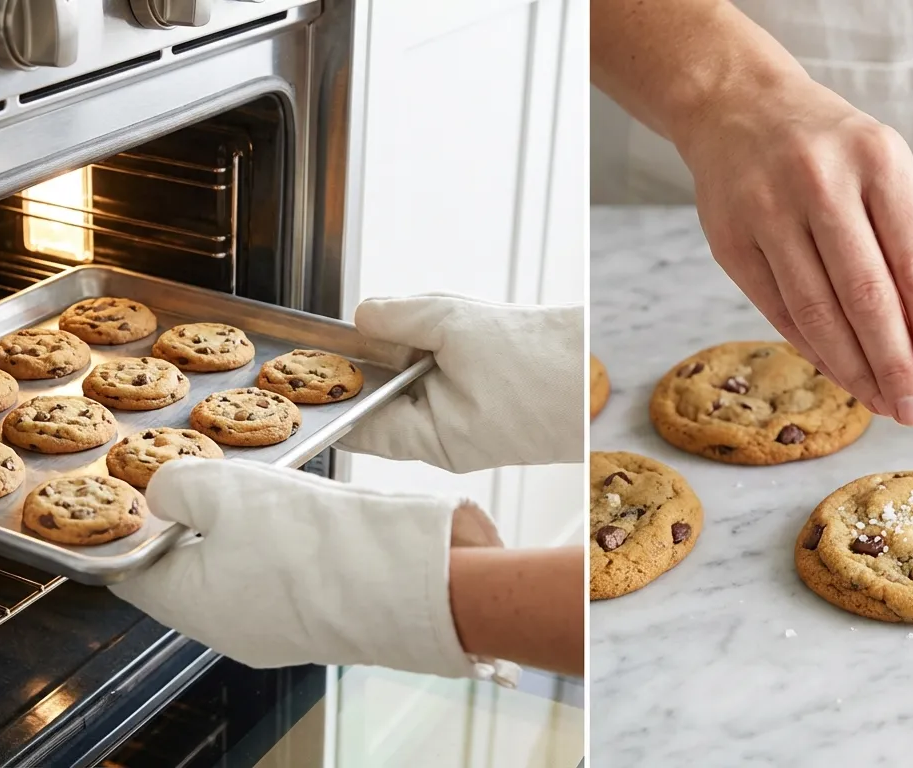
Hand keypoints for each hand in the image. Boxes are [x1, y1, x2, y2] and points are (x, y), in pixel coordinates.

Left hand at [108, 458, 512, 680]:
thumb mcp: (226, 489)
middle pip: (190, 568)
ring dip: (245, 525)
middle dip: (194, 517)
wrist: (412, 578)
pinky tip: (304, 506)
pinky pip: (287, 572)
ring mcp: (281, 627)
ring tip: (262, 481)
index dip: (134, 522)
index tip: (141, 482)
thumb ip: (178, 485)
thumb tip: (162, 491)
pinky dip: (285, 538)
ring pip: (242, 566)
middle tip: (207, 468)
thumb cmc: (313, 542)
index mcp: (191, 607)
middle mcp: (232, 629)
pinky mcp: (325, 614)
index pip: (133, 570)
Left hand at [336, 294, 583, 471]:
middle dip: (391, 354)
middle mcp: (446, 444)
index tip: (310, 368)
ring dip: (429, 346)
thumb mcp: (454, 324)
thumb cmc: (540, 363)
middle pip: (391, 396)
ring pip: (425, 381)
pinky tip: (477, 334)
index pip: (360, 426)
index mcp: (431, 439)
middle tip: (398, 321)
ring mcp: (471, 430)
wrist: (602, 371)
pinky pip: (455, 379)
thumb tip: (361, 317)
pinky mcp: (492, 413)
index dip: (336, 394)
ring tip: (456, 325)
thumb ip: (397, 317)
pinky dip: (455, 351)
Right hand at [676, 76, 912, 425]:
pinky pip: (777, 310)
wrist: (738, 107)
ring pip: (817, 312)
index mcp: (878, 160)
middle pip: (868, 297)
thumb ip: (906, 247)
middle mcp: (821, 182)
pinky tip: (840, 373)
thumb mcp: (882, 169)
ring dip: (854, 370)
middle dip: (897, 365)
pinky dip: (813, 350)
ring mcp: (767, 210)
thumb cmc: (828, 149)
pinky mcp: (728, 239)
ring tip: (883, 404)